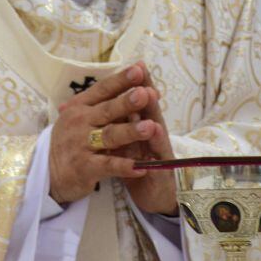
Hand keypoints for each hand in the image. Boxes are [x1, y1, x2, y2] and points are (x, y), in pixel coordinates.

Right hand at [49, 65, 158, 203]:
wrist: (47, 171)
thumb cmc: (73, 138)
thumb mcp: (82, 115)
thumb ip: (107, 100)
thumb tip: (141, 79)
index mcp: (81, 105)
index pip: (103, 89)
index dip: (121, 80)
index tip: (139, 70)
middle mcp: (80, 122)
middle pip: (107, 110)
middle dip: (126, 102)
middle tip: (144, 94)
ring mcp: (81, 145)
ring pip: (109, 136)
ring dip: (130, 131)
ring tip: (150, 127)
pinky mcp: (84, 168)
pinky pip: (107, 165)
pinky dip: (124, 166)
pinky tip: (141, 166)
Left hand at [115, 63, 177, 214]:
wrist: (153, 197)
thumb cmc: (138, 165)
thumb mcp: (125, 142)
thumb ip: (118, 123)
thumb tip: (99, 104)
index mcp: (141, 127)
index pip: (138, 103)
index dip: (135, 85)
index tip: (134, 63)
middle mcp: (152, 135)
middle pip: (149, 110)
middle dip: (143, 91)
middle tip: (140, 71)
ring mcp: (159, 153)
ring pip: (156, 131)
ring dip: (152, 113)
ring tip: (149, 96)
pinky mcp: (161, 172)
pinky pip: (157, 159)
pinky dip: (155, 147)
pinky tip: (155, 135)